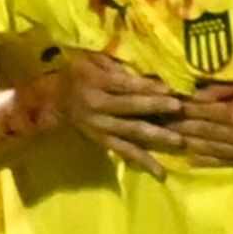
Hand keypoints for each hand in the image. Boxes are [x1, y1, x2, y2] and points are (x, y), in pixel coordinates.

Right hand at [51, 52, 181, 178]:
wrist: (54, 102)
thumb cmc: (77, 75)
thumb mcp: (90, 61)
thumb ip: (114, 64)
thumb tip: (144, 71)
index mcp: (95, 84)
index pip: (124, 85)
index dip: (146, 87)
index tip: (168, 88)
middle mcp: (97, 107)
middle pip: (130, 107)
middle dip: (155, 107)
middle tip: (178, 107)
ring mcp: (101, 128)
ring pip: (131, 132)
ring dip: (155, 136)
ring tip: (178, 140)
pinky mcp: (103, 142)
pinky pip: (125, 152)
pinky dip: (143, 161)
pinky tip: (161, 172)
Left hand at [168, 81, 232, 167]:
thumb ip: (221, 92)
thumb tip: (194, 95)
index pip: (197, 113)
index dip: (177, 111)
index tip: (160, 108)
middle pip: (198, 132)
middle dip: (175, 128)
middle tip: (154, 126)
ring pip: (208, 149)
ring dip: (186, 145)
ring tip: (166, 141)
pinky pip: (224, 162)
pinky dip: (206, 160)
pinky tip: (190, 158)